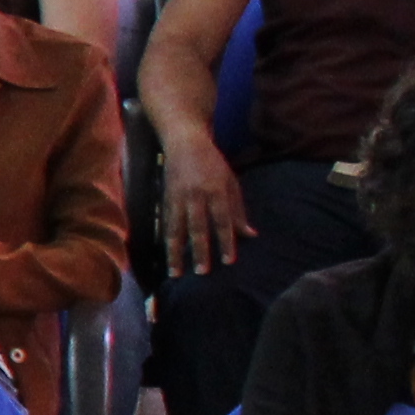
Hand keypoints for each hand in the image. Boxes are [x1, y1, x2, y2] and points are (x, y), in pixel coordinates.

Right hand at [155, 127, 247, 274]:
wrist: (184, 142)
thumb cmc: (212, 163)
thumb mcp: (231, 182)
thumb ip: (238, 210)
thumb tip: (250, 236)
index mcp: (216, 190)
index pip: (222, 220)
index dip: (226, 241)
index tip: (229, 261)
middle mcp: (195, 196)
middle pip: (197, 228)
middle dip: (199, 251)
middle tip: (202, 272)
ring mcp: (177, 198)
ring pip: (175, 229)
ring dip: (175, 252)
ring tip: (174, 272)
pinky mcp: (164, 199)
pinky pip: (165, 224)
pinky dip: (165, 241)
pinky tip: (166, 256)